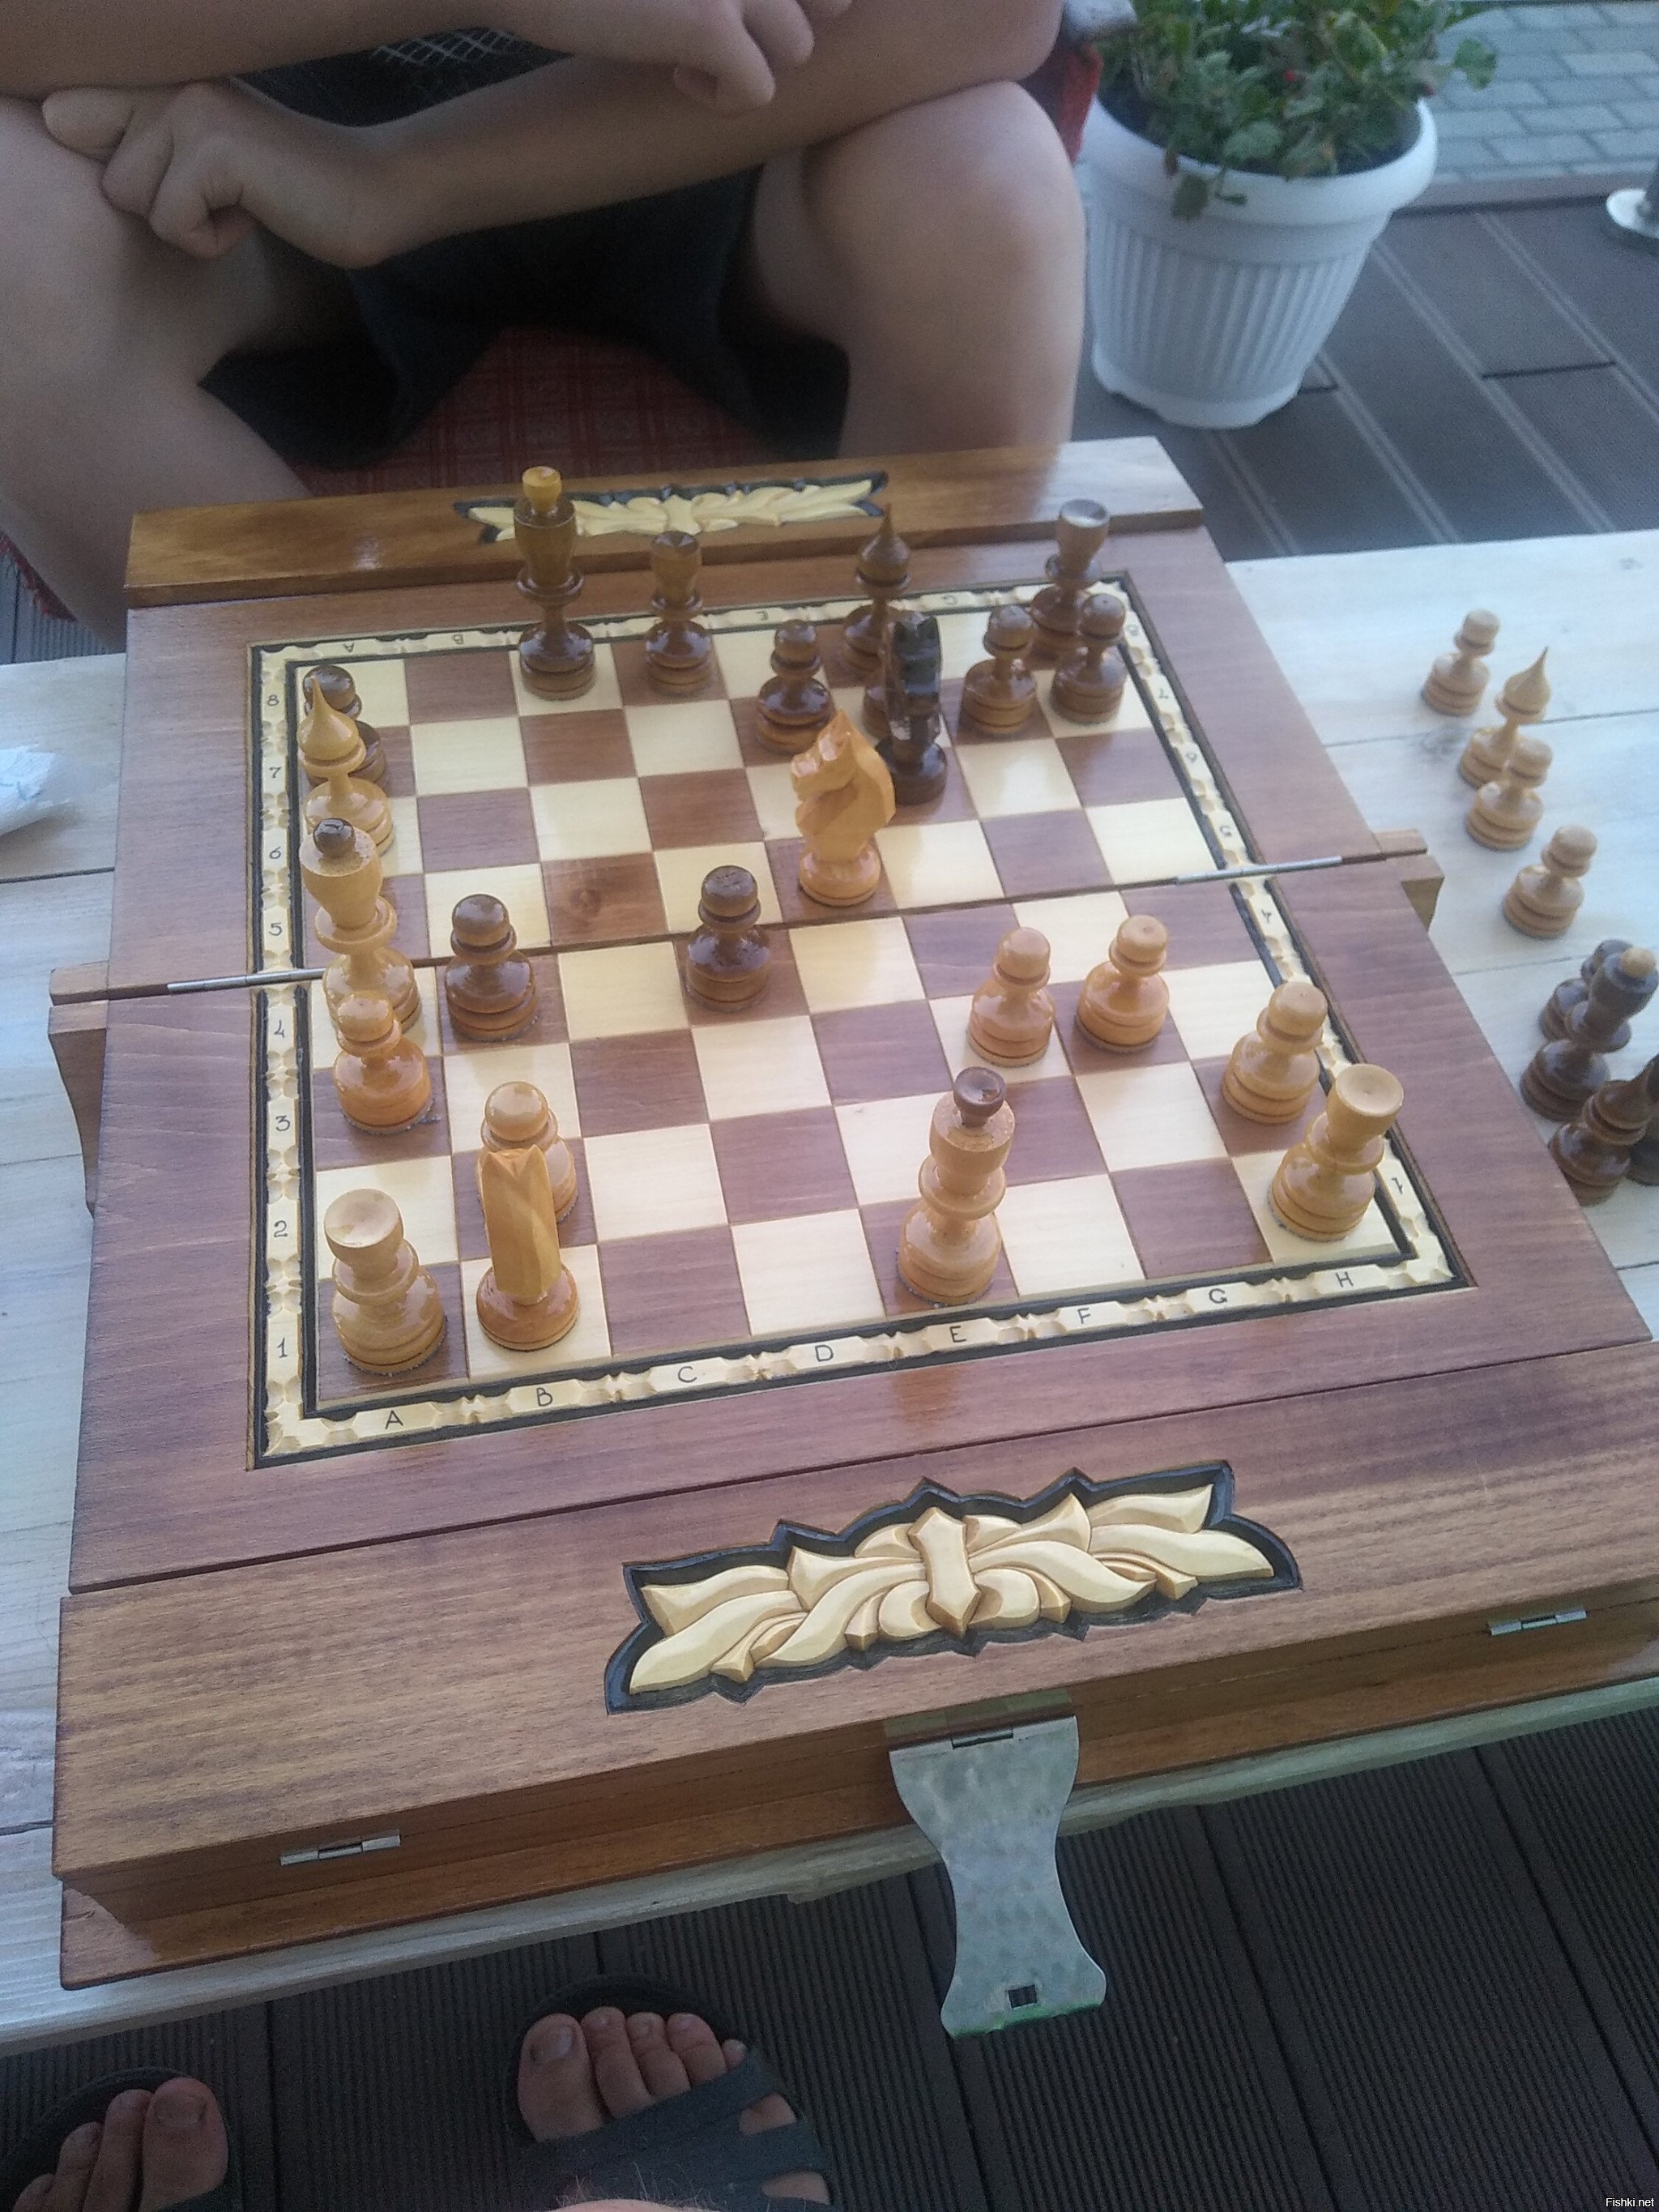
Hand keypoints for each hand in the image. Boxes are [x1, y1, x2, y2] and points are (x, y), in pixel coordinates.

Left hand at [40, 80, 397, 265]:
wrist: (370, 195)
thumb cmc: (289, 191)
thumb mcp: (206, 163)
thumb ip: (142, 144)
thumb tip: (66, 134)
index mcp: (159, 81)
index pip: (67, 115)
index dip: (107, 164)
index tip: (174, 181)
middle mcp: (167, 83)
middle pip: (108, 180)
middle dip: (158, 209)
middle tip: (218, 198)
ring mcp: (191, 110)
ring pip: (134, 199)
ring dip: (186, 225)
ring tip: (237, 203)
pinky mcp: (216, 150)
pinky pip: (173, 223)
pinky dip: (211, 241)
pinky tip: (254, 216)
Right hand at [499, 0, 853, 109]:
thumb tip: (830, 7)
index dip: (799, 4)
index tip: (730, 13)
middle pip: (830, 4)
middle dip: (781, 27)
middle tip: (713, 25)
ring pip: (798, 49)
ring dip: (747, 62)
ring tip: (683, 46)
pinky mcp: (713, 22)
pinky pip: (759, 90)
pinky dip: (721, 99)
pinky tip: (674, 75)